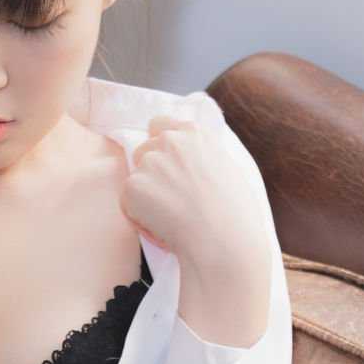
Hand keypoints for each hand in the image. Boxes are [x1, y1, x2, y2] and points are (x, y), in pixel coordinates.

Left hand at [120, 100, 269, 278]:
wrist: (223, 239)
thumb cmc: (235, 213)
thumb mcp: (228, 170)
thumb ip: (203, 157)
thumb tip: (191, 163)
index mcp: (194, 134)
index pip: (160, 124)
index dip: (159, 144)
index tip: (165, 162)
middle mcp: (169, 141)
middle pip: (144, 150)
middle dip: (150, 172)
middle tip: (169, 199)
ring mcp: (150, 162)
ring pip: (136, 177)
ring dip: (145, 194)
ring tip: (170, 216)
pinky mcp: (134, 186)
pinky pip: (127, 201)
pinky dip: (138, 215)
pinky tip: (161, 225)